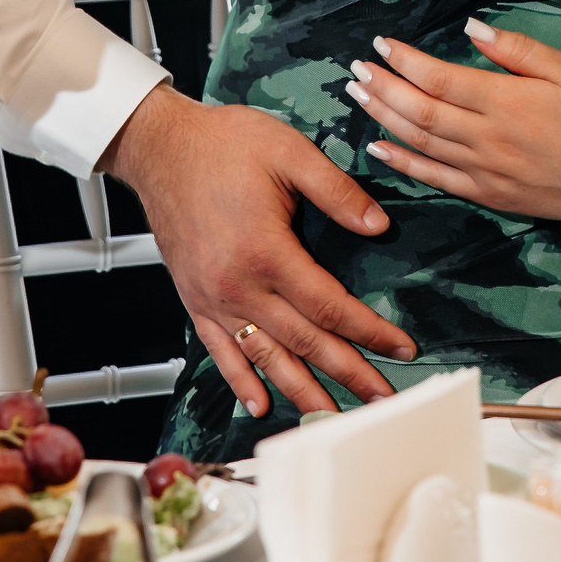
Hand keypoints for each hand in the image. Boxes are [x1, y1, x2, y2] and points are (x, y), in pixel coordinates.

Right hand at [103, 85, 415, 416]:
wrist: (159, 146)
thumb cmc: (221, 144)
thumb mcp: (289, 152)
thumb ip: (336, 191)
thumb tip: (377, 224)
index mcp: (266, 251)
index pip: (330, 307)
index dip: (370, 332)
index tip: (401, 347)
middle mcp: (238, 285)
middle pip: (304, 343)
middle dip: (348, 374)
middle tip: (383, 399)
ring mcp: (213, 298)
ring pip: (265, 357)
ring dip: (302, 391)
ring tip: (333, 417)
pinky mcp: (194, 299)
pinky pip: (220, 351)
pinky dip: (241, 381)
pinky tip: (259, 404)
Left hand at [348, 19, 560, 226]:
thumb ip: (518, 51)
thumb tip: (473, 28)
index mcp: (505, 102)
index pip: (439, 78)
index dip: (405, 60)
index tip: (382, 44)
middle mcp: (486, 138)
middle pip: (419, 110)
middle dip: (382, 87)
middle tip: (355, 69)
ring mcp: (484, 171)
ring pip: (420, 143)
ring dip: (383, 118)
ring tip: (357, 97)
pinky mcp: (489, 195)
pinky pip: (435, 178)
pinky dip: (403, 162)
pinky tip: (379, 148)